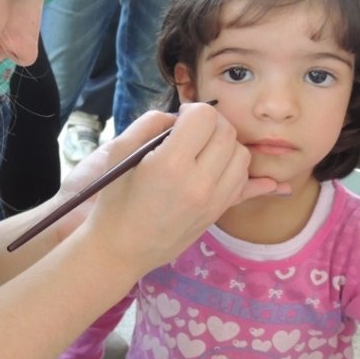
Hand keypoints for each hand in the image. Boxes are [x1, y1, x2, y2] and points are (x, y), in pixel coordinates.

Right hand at [60, 104, 281, 281]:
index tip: (179, 120)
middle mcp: (199, 182)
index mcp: (171, 163)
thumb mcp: (118, 151)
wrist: (121, 248)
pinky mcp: (218, 212)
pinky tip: (228, 164)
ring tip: (202, 151)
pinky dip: (236, 167)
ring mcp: (213, 200)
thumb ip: (149, 123)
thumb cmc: (115, 199)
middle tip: (191, 132)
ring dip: (225, 145)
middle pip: (227, 132)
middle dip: (211, 123)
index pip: (205, 117)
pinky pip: (244, 182)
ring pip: (242, 155)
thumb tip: (177, 118)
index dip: (192, 111)